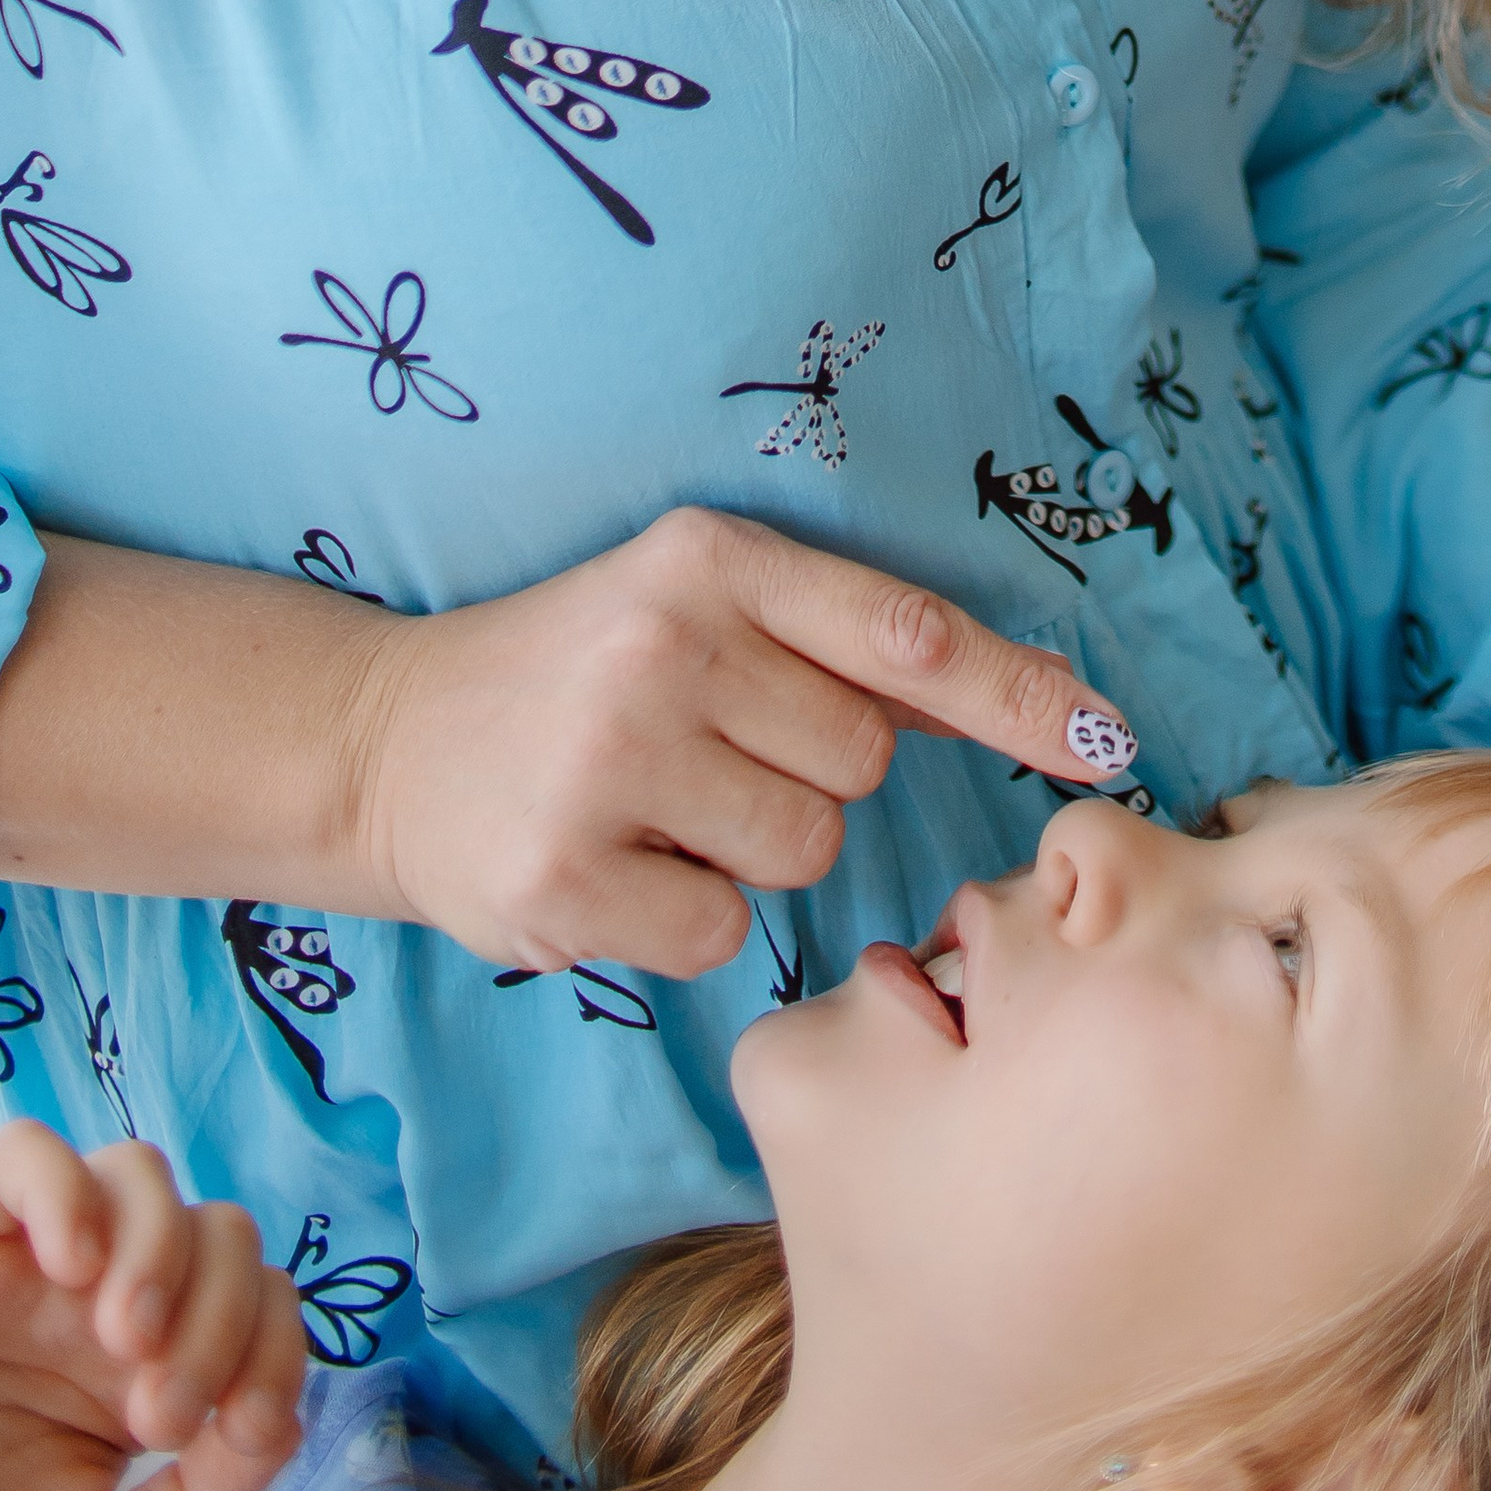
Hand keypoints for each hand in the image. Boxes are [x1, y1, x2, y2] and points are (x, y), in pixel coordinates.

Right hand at [0, 1122, 302, 1490]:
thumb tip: (284, 1419)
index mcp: (143, 1377)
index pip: (256, 1306)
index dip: (274, 1352)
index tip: (235, 1436)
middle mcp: (93, 1307)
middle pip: (218, 1232)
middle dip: (222, 1313)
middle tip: (161, 1414)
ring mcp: (21, 1266)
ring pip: (139, 1175)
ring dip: (162, 1248)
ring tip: (124, 1344)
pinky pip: (22, 1154)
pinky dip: (67, 1189)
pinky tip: (70, 1268)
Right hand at [346, 505, 1136, 978]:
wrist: (386, 740)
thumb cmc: (583, 670)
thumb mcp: (703, 605)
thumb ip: (853, 647)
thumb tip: (1053, 697)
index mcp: (709, 560)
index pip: (906, 632)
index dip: (1016, 693)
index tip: (1104, 738)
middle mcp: (661, 647)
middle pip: (860, 762)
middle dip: (811, 773)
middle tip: (711, 750)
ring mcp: (607, 764)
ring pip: (804, 852)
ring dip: (752, 848)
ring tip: (658, 805)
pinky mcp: (564, 877)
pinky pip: (722, 930)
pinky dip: (688, 914)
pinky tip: (617, 863)